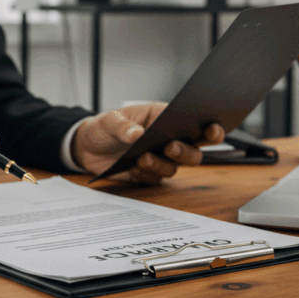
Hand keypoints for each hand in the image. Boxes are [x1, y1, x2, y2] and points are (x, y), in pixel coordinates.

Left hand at [71, 103, 224, 183]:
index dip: (210, 127)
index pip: (194, 122)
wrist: (86, 148)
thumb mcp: (108, 121)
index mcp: (164, 118)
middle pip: (192, 150)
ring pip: (175, 167)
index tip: (212, 128)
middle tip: (171, 147)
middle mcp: (167, 139)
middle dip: (186, 150)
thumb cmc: (103, 127)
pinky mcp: (148, 174)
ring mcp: (160, 158)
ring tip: (142, 157)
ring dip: (161, 164)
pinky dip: (146, 174)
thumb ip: (122, 127)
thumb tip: (137, 134)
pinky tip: (133, 168)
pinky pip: (155, 179)